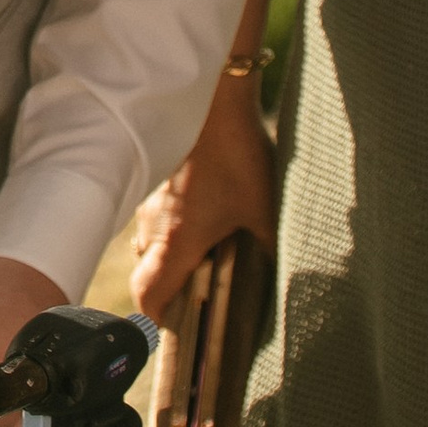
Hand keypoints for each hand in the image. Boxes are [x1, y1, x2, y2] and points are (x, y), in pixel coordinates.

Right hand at [129, 80, 276, 321]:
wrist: (212, 101)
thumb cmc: (236, 157)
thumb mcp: (262, 210)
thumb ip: (266, 248)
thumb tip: (280, 278)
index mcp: (176, 242)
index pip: (148, 295)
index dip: (158, 317)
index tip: (177, 325)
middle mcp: (154, 227)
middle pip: (147, 271)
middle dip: (170, 287)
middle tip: (200, 290)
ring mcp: (150, 203)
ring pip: (150, 242)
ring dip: (172, 254)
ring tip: (207, 250)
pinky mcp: (156, 182)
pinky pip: (156, 217)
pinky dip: (173, 226)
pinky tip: (205, 211)